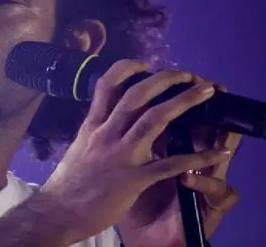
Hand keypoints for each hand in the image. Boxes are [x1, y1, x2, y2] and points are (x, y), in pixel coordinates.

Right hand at [38, 60, 232, 242]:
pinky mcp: (133, 179)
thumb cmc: (69, 180)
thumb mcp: (80, 145)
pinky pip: (169, 165)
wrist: (59, 210)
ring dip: (184, 102)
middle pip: (136, 95)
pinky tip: (215, 153)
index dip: (127, 68)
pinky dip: (195, 158)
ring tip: (205, 92)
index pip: (106, 85)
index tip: (145, 64)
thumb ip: (96, 129)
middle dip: (164, 80)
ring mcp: (120, 155)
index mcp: (92, 125)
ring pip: (154, 120)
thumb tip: (107, 115)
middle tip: (185, 74)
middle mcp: (106, 133)